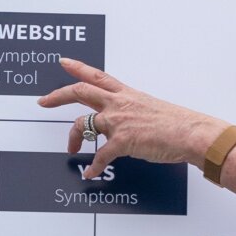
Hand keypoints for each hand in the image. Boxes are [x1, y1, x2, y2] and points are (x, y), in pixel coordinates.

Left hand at [38, 58, 226, 177]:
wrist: (192, 133)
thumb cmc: (180, 124)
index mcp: (128, 95)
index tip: (64, 62)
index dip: (78, 68)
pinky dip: (94, 167)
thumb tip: (133, 125)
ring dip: (72, 139)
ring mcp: (118, 122)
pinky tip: (91, 173)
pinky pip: (100, 156)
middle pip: (80, 93)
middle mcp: (119, 105)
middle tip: (44, 102)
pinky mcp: (122, 142)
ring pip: (82, 125)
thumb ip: (138, 114)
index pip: (98, 77)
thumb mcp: (155, 110)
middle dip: (57, 96)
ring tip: (70, 149)